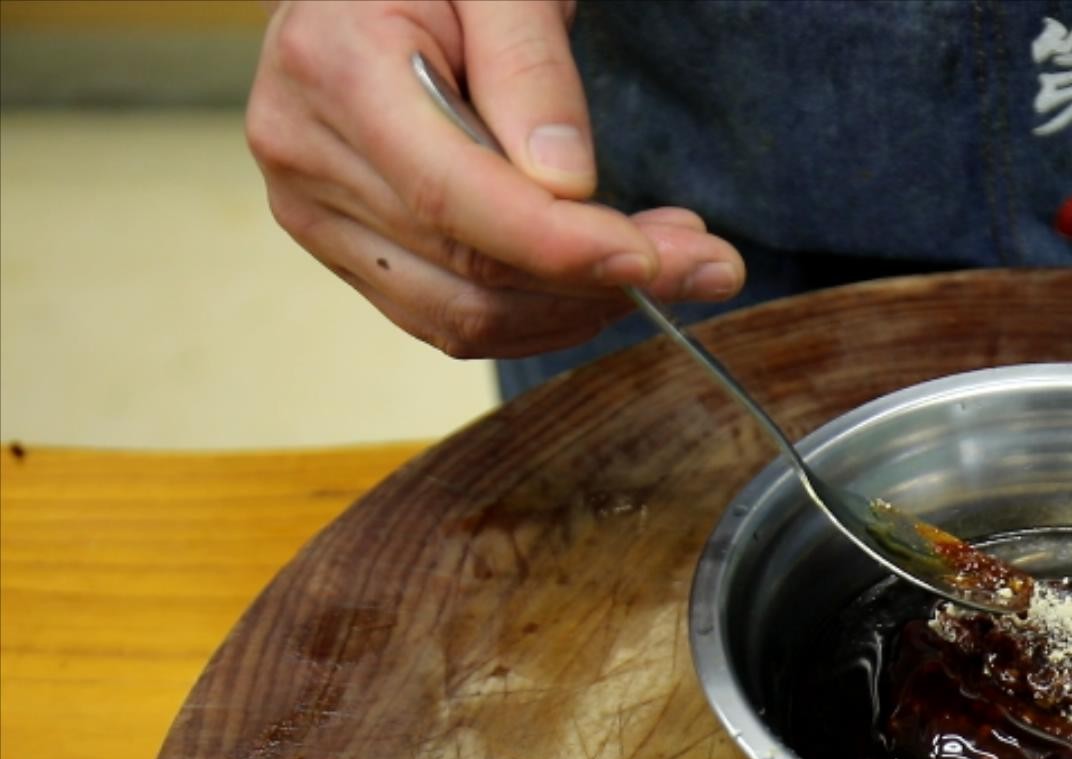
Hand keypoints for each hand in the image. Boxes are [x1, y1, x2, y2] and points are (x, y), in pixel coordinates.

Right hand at [246, 0, 744, 358]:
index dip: (559, 245)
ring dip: (579, 308)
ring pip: (464, 315)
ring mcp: (316, 213)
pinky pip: (450, 318)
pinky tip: (600, 276)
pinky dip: (541, 315)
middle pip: (468, 268)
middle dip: (599, 279)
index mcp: (333, 69)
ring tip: (664, 260)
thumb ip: (531, 69)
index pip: (452, 197)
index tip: (655, 259)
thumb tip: (566, 186)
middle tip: (707, 262)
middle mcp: (305, 154)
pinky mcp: (348, 251)